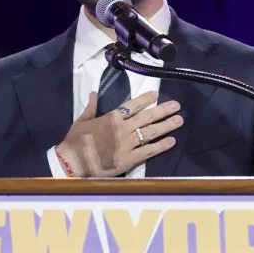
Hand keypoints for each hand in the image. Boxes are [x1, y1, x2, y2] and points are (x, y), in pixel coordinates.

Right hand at [56, 90, 182, 176]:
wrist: (73, 161)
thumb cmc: (76, 140)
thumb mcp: (81, 120)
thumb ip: (90, 107)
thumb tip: (93, 93)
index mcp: (111, 118)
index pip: (132, 106)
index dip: (146, 99)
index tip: (157, 94)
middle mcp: (123, 128)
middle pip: (147, 117)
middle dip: (163, 110)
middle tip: (177, 105)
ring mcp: (128, 144)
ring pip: (151, 132)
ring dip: (167, 125)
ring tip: (179, 120)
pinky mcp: (129, 159)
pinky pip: (149, 151)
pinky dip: (161, 146)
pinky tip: (172, 141)